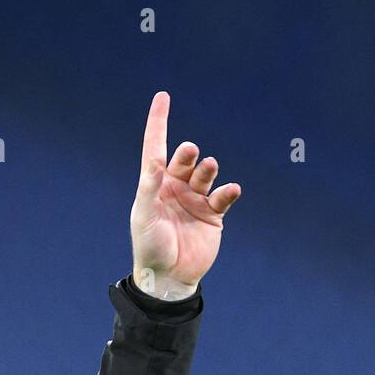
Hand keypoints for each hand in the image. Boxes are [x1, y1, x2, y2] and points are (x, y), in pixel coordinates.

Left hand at [129, 91, 241, 299]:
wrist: (168, 277)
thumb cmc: (150, 247)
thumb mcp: (144, 217)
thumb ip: (149, 188)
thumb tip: (153, 161)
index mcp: (154, 185)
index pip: (155, 148)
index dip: (158, 123)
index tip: (162, 97)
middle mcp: (175, 188)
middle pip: (183, 160)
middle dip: (187, 154)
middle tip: (190, 152)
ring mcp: (195, 200)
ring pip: (205, 175)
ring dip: (208, 169)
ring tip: (209, 166)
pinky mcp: (213, 215)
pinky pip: (223, 197)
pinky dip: (228, 191)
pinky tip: (230, 189)